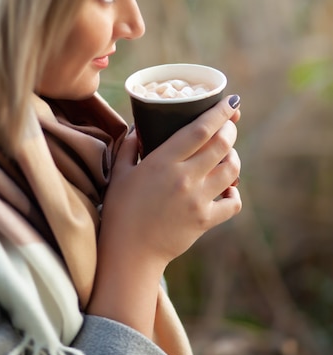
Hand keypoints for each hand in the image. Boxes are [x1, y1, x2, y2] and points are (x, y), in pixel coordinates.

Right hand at [101, 94, 240, 266]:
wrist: (128, 252)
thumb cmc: (120, 210)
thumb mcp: (121, 173)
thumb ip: (130, 146)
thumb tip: (139, 128)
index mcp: (163, 161)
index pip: (200, 130)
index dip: (219, 113)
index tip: (231, 101)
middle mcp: (184, 177)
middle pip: (222, 145)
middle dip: (231, 129)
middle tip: (230, 124)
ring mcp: (197, 200)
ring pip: (232, 170)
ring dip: (234, 158)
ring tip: (227, 155)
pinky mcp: (205, 220)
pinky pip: (233, 203)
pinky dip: (234, 193)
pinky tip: (227, 188)